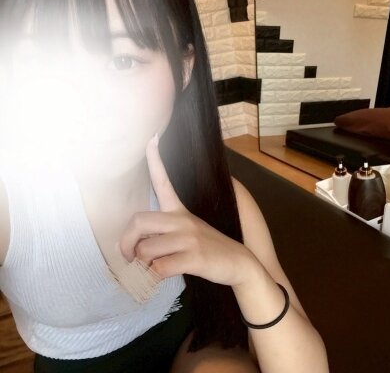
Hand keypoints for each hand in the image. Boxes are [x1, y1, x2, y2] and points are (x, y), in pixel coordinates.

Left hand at [118, 134, 259, 286]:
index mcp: (180, 211)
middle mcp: (182, 220)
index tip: (151, 138)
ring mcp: (189, 238)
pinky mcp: (194, 257)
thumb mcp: (189, 231)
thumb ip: (164, 233)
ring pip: (146, 250)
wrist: (239, 263)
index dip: (155, 160)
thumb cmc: (208, 247)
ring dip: (142, 264)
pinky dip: (154, 276)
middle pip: (139, 221)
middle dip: (125, 242)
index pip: (163, 181)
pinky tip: (162, 275)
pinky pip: (159, 267)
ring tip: (151, 268)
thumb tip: (138, 247)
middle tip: (128, 256)